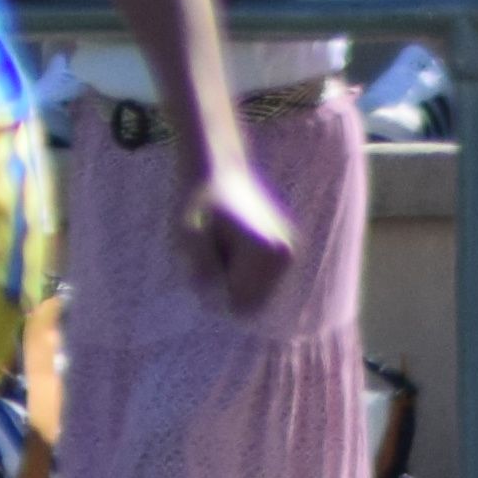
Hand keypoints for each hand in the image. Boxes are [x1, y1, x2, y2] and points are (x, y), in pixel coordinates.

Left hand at [177, 142, 297, 311]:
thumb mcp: (187, 236)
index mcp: (269, 252)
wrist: (216, 171)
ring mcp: (290, 254)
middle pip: (250, 304)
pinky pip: (258, 284)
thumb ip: (202, 271)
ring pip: (255, 296)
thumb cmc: (197, 204)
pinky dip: (242, 271)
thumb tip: (226, 304)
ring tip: (224, 243)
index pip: (238, 306)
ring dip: (233, 278)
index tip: (210, 251)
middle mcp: (287, 255)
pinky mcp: (286, 254)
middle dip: (226, 285)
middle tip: (215, 247)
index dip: (216, 288)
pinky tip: (235, 242)